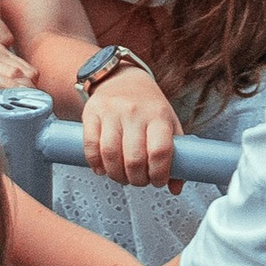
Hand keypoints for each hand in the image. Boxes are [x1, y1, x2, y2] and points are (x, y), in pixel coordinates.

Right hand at [79, 61, 180, 187]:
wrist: (121, 78)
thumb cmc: (148, 106)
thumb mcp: (168, 124)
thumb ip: (175, 155)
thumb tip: (175, 188)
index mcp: (158, 115)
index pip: (160, 151)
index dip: (159, 174)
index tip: (157, 181)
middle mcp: (135, 112)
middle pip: (134, 158)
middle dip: (137, 179)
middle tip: (139, 181)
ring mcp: (111, 111)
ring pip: (110, 154)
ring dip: (116, 175)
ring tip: (122, 177)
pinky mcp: (92, 112)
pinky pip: (90, 145)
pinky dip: (95, 163)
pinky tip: (102, 169)